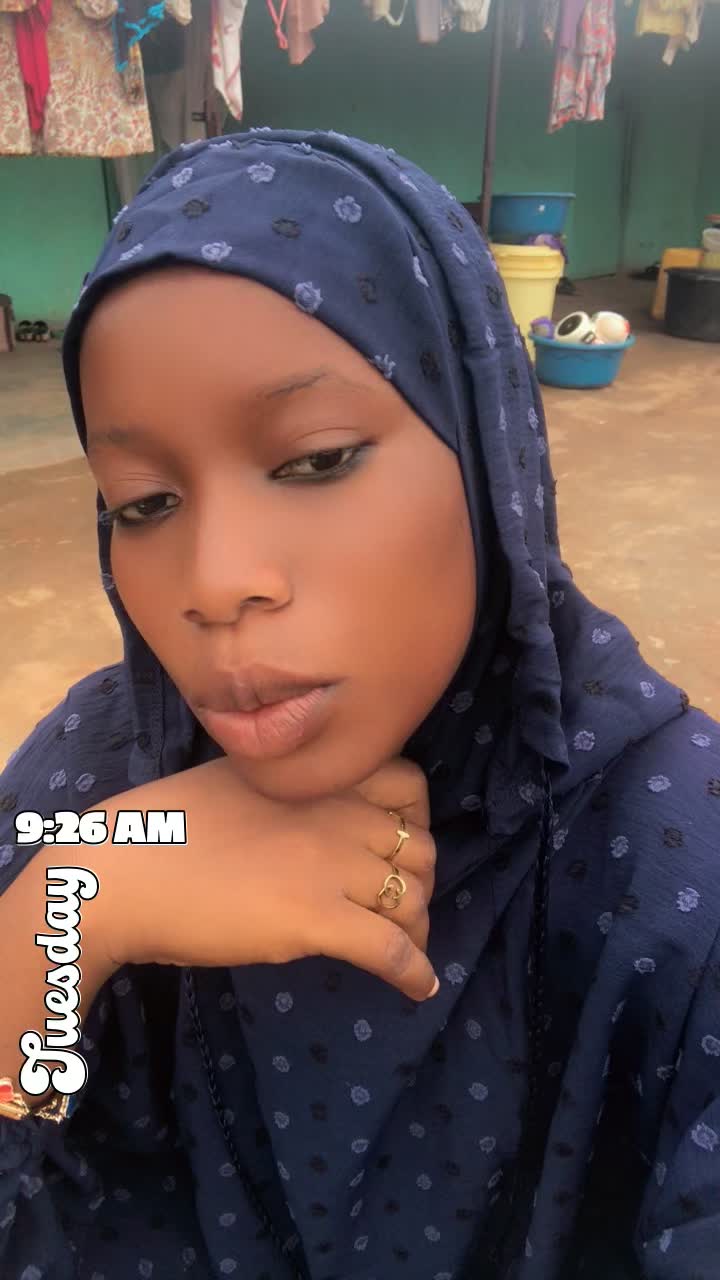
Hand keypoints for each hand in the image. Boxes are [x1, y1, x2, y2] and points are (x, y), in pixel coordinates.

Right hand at [94, 756, 437, 1002]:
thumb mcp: (242, 781)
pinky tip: (417, 988)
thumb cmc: (166, 830)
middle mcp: (335, 813)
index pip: (409, 784)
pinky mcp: (316, 919)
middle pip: (421, 849)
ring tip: (404, 952)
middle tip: (397, 910)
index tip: (398, 847)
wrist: (121, 873)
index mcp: (316, 777)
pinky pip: (391, 949)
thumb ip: (293, 793)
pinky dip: (414, 972)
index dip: (416, 820)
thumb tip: (319, 818)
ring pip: (413, 900)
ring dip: (417, 930)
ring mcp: (329, 865)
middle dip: (420, 883)